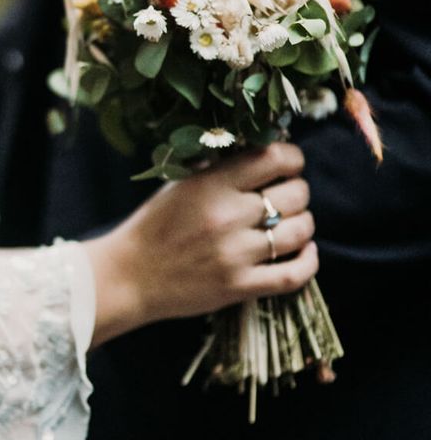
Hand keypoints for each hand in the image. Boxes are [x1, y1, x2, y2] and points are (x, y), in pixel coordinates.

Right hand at [85, 143, 316, 346]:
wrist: (130, 275)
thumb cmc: (154, 225)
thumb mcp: (178, 184)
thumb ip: (216, 168)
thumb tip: (258, 152)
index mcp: (210, 184)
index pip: (275, 157)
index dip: (292, 157)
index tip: (287, 164)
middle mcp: (227, 216)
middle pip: (295, 194)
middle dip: (297, 190)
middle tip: (286, 194)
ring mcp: (236, 254)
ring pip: (300, 231)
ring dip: (303, 223)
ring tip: (292, 222)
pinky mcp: (240, 287)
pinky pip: (294, 275)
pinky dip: (309, 260)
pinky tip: (305, 250)